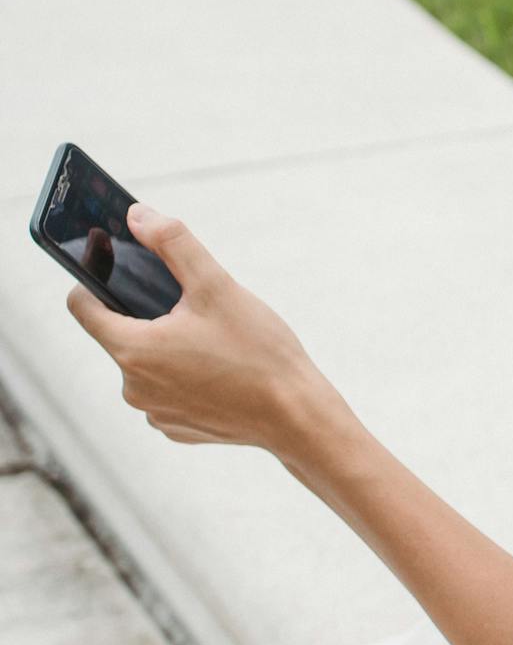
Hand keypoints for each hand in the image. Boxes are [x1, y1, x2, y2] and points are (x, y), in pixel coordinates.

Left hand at [66, 203, 331, 451]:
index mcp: (133, 348)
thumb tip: (137, 215)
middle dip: (151, 316)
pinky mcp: (175, 428)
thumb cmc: (260, 352)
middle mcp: (133, 386)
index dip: (94, 281)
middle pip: (121, 334)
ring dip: (170, 349)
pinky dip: (187, 380)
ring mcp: (154, 412)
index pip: (82, 306)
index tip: (117, 268)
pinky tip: (222, 374)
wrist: (299, 417)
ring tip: (216, 344)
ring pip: (147, 365)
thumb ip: (173, 244)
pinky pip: (168, 393)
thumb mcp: (218, 287)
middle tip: (197, 311)